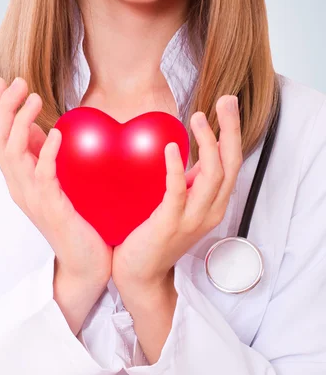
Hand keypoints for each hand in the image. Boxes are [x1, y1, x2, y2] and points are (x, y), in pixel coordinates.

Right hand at [0, 76, 112, 289]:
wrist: (86, 262)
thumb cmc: (74, 220)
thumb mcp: (54, 182)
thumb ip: (41, 156)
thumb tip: (37, 127)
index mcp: (20, 178)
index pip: (0, 137)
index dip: (0, 109)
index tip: (6, 82)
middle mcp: (19, 186)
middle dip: (5, 108)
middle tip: (19, 83)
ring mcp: (32, 197)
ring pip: (12, 153)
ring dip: (20, 122)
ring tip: (34, 98)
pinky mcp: (50, 206)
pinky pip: (42, 174)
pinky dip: (46, 151)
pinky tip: (55, 133)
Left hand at [111, 95, 242, 291]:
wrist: (141, 273)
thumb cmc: (158, 234)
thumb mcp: (182, 203)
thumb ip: (192, 181)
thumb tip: (193, 152)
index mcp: (214, 203)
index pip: (232, 162)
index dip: (233, 133)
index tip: (228, 105)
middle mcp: (210, 209)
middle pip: (230, 164)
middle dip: (231, 130)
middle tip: (226, 101)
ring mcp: (192, 218)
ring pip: (213, 175)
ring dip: (209, 143)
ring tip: (199, 118)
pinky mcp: (170, 223)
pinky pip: (178, 191)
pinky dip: (176, 168)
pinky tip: (169, 148)